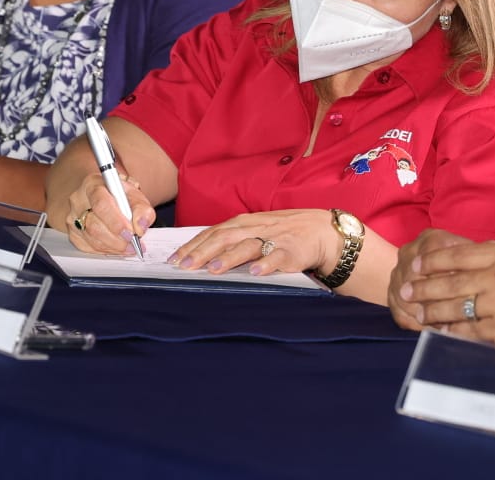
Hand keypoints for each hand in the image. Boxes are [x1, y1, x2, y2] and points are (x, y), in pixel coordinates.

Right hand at [65, 168, 154, 254]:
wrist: (106, 198)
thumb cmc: (119, 196)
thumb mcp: (134, 195)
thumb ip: (142, 208)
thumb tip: (140, 225)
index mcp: (92, 185)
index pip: (101, 204)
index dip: (117, 221)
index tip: (131, 232)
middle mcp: (79, 201)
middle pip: (94, 225)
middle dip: (117, 238)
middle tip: (133, 242)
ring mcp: (73, 218)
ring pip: (92, 239)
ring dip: (114, 246)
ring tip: (130, 246)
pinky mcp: (74, 234)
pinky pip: (89, 248)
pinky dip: (107, 251)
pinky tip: (118, 248)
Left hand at [169, 209, 340, 278]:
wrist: (320, 231)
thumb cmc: (283, 232)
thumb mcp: (255, 229)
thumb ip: (232, 239)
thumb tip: (199, 253)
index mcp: (243, 223)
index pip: (212, 232)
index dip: (193, 245)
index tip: (174, 259)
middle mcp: (254, 228)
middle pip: (224, 238)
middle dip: (202, 252)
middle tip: (184, 266)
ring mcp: (273, 238)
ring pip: (247, 246)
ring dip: (229, 258)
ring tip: (212, 269)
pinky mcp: (291, 251)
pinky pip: (277, 257)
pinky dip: (265, 264)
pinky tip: (255, 272)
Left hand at [393, 232, 494, 356]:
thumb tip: (465, 258)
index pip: (458, 255)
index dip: (432, 261)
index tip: (415, 265)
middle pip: (450, 282)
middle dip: (422, 288)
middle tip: (403, 292)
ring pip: (454, 308)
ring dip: (430, 312)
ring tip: (416, 313)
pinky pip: (468, 332)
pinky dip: (451, 332)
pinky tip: (440, 332)